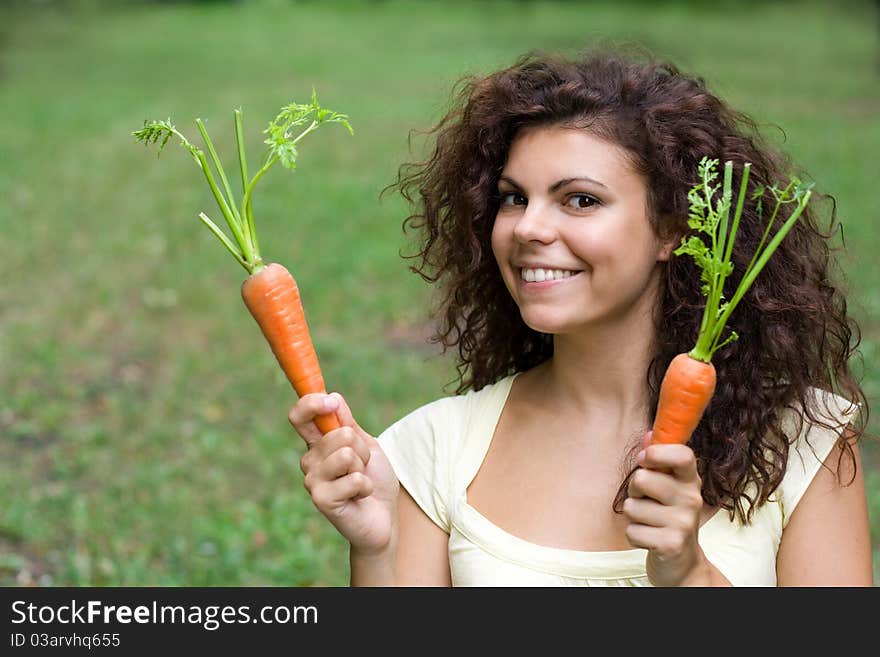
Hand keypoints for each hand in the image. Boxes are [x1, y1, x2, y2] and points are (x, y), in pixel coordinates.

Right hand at [289, 392, 398, 555]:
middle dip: (361, 448)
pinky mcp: (321, 499)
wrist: (383, 517)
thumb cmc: (374, 479)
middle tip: (362, 466)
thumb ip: (348, 423)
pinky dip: (365, 486)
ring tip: (360, 481)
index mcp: (317, 444)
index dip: (312, 403)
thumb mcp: (366, 445)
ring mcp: (312, 481)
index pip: (300, 417)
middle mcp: (309, 461)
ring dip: (363, 467)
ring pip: (346, 454)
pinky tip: (360, 496)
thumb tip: (333, 397)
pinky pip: (353, 478)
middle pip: (338, 433)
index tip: (331, 401)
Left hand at [622, 431, 711, 585]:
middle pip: (642, 479)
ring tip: (650, 522)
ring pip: (632, 507)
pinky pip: (632, 531)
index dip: (657, 452)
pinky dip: (634, 536)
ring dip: (634, 516)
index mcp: (690, 480)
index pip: (683, 454)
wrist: (683, 562)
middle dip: (634, 491)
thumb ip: (657, 461)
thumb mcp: (667, 486)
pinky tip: (650, 539)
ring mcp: (683, 523)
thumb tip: (648, 435)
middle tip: (647, 501)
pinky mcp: (671, 544)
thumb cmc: (668, 516)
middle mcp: (691, 499)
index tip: (645, 459)